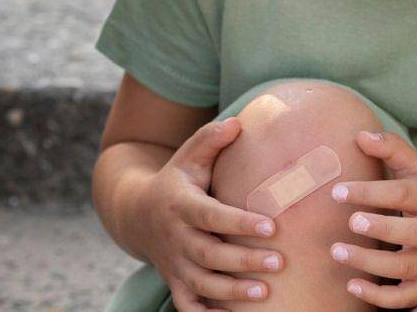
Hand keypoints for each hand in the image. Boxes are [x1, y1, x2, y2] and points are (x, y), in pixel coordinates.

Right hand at [138, 117, 284, 310]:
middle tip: (279, 262)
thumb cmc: (178, 179)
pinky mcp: (175, 282)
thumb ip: (211, 139)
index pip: (212, 216)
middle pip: (210, 255)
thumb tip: (237, 123)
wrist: (137, 212)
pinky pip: (188, 307)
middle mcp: (176, 238)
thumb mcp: (190, 155)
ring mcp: (175, 264)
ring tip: (265, 293)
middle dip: (243, 261)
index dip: (239, 223)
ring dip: (232, 292)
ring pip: (202, 285)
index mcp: (182, 205)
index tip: (271, 226)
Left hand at [327, 130, 416, 308]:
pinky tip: (352, 285)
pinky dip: (379, 297)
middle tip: (352, 222)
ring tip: (338, 251)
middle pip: (414, 234)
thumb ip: (392, 149)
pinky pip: (405, 298)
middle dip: (383, 229)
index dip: (372, 192)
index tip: (338, 191)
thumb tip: (359, 135)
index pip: (405, 194)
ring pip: (406, 269)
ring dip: (371, 264)